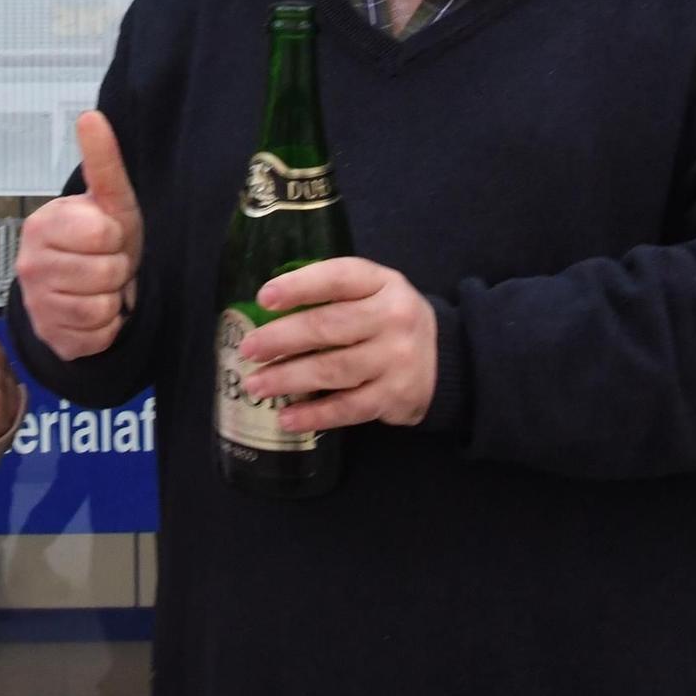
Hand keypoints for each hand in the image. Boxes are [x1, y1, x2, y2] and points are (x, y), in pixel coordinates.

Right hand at [13, 112, 143, 359]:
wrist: (86, 289)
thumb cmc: (100, 239)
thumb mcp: (109, 200)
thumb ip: (102, 161)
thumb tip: (91, 115)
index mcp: (41, 225)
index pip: (104, 234)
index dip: (117, 237)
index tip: (107, 237)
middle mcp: (29, 265)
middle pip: (106, 274)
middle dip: (117, 270)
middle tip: (106, 264)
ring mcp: (37, 305)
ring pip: (102, 307)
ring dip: (113, 300)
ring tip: (101, 289)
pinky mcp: (51, 338)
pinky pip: (98, 336)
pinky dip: (107, 328)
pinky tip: (95, 314)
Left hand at [236, 258, 437, 431]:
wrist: (446, 357)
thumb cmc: (387, 319)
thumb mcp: (372, 292)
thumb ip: (331, 294)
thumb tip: (267, 312)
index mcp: (382, 282)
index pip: (337, 278)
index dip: (299, 286)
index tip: (263, 298)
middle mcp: (393, 317)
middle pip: (329, 327)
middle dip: (281, 339)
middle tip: (248, 349)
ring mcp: (397, 358)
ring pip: (334, 369)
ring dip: (288, 379)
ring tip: (256, 385)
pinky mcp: (396, 396)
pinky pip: (349, 407)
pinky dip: (315, 415)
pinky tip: (287, 418)